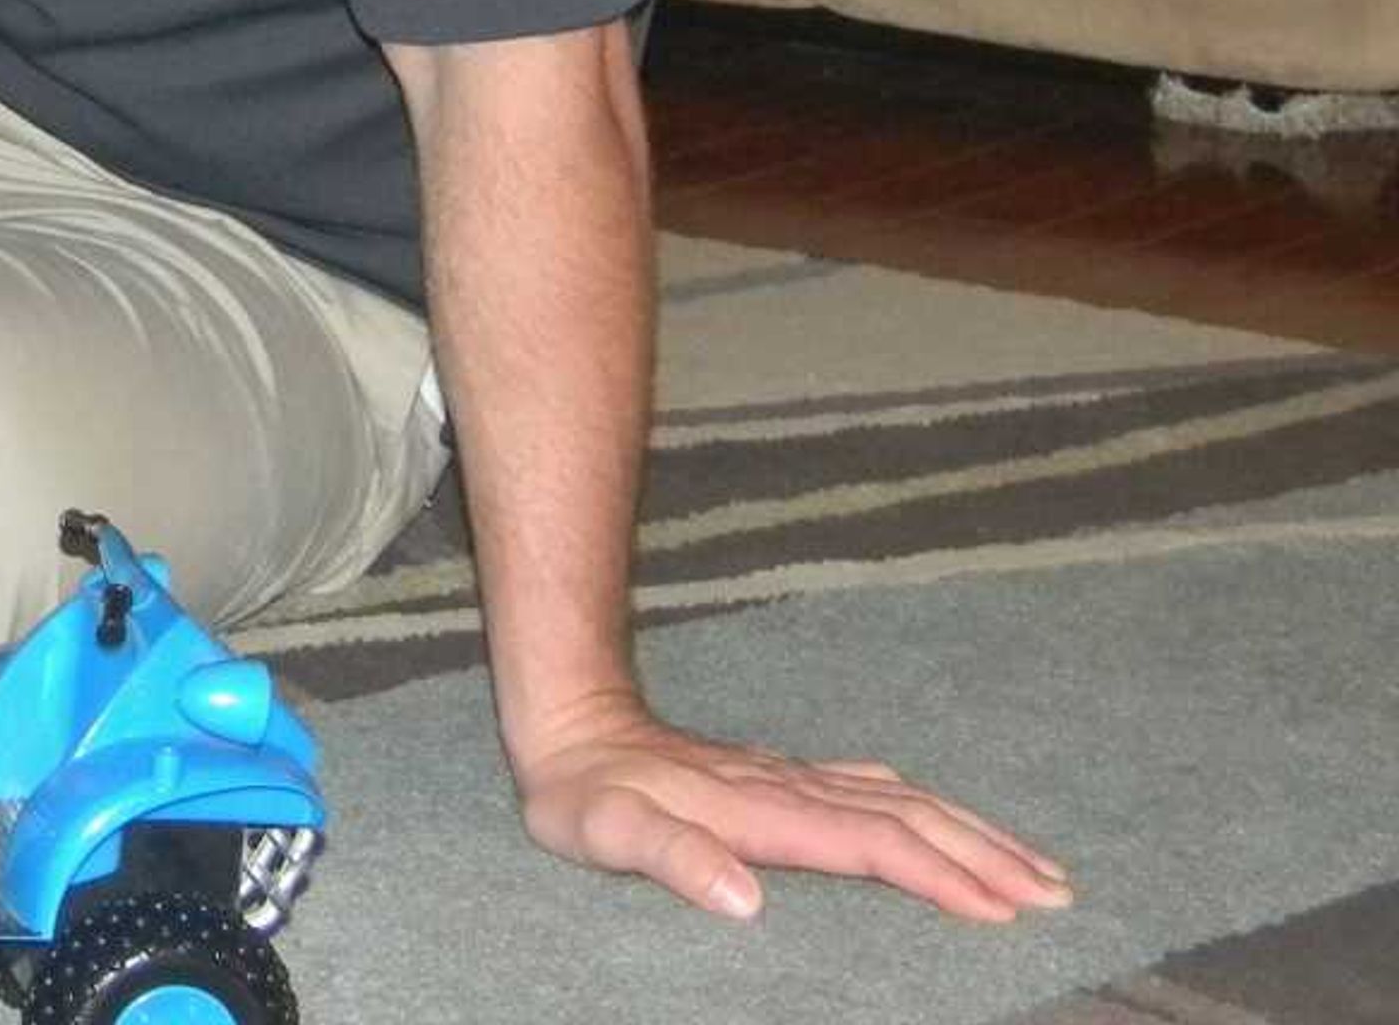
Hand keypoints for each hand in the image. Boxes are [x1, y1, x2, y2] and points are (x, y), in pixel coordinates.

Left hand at [511, 690, 1072, 921]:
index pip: (873, 845)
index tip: (1004, 908)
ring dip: (973, 832)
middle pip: (911, 819)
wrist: (569, 720)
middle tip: (1060, 895)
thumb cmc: (583, 791)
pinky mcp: (784, 775)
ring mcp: (793, 777)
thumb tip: (745, 902)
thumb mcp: (606, 832)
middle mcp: (793, 789)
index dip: (939, 874)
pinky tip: (948, 818)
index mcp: (764, 812)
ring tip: (1038, 867)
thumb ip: (672, 860)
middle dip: (988, 855)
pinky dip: (928, 809)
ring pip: (905, 801)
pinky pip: (877, 791)